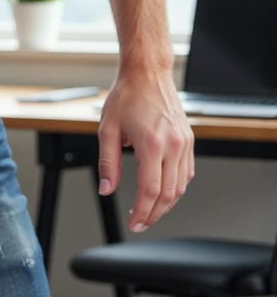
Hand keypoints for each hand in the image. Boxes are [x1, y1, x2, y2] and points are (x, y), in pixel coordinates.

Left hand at [97, 67, 194, 230]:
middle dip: (154, 213)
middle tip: (140, 223)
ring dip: (167, 204)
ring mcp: (184, 142)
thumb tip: (107, 189)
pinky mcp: (188, 140)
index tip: (134, 223)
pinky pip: (187, 172)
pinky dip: (177, 187)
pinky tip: (165, 192)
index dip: (142, 212)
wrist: (147, 73)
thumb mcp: (107, 129)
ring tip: (150, 211)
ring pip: (181, 186)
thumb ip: (108, 163)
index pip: (151, 190)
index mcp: (151, 143)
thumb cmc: (127, 95)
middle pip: (169, 193)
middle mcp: (173, 144)